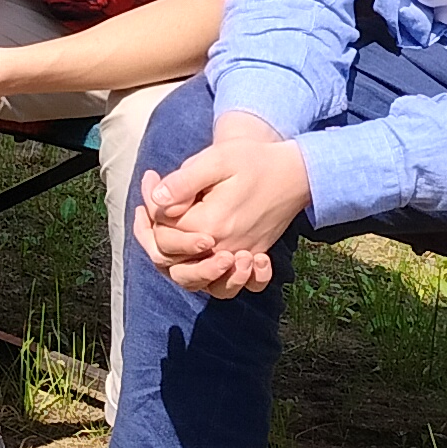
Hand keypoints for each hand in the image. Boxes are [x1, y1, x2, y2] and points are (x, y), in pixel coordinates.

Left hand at [136, 119, 308, 292]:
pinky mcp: (251, 257)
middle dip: (157, 239)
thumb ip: (183, 182)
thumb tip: (155, 200)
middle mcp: (224, 248)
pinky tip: (210, 258)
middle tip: (154, 208)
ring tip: (177, 236)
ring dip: (182, 267)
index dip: (150, 211)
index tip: (151, 178)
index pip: (162, 234)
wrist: (296, 171)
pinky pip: (229, 286)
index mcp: (209, 224)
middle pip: (173, 264)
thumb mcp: (216, 160)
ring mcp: (240, 256)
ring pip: (199, 283)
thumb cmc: (253, 161)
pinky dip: (218, 281)